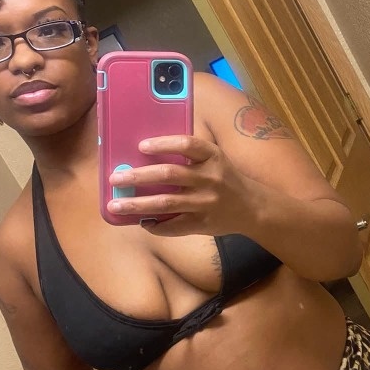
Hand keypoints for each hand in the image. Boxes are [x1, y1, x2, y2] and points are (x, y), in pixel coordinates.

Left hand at [107, 136, 254, 235]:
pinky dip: (156, 226)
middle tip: (116, 178)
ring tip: (116, 204)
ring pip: (166, 202)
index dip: (163, 144)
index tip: (141, 146)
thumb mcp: (215, 159)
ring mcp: (206, 202)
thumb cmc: (226, 178)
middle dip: (139, 176)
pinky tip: (143, 222)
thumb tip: (146, 155)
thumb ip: (190, 156)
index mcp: (212, 156)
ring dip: (138, 204)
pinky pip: (174, 226)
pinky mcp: (203, 223)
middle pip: (170, 174)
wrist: (253, 207)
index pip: (187, 144)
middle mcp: (210, 178)